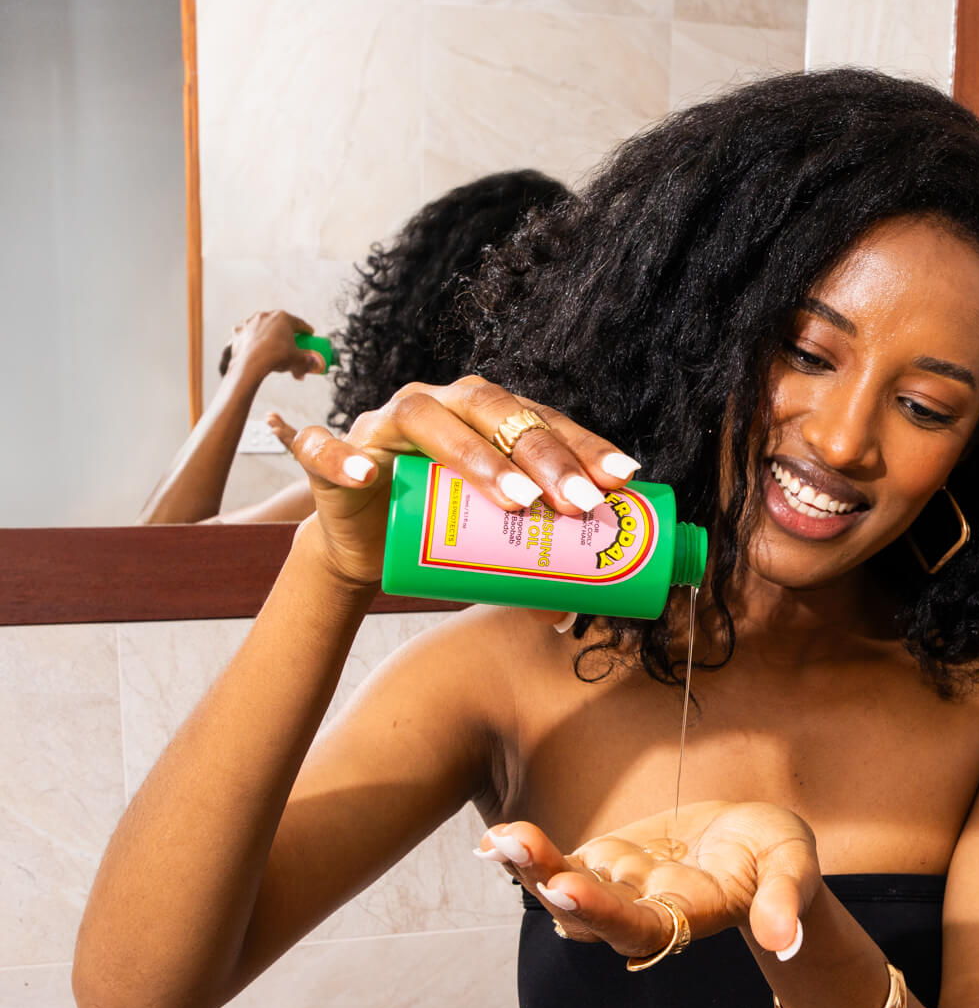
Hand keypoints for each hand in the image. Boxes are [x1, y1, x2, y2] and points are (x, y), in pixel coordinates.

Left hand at [218, 309, 323, 384]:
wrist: (251, 365)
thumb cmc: (275, 358)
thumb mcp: (298, 361)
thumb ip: (307, 363)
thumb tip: (313, 366)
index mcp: (284, 318)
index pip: (300, 324)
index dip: (307, 331)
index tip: (309, 336)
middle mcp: (266, 316)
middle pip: (280, 323)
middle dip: (286, 331)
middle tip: (291, 342)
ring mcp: (250, 322)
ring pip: (262, 325)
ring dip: (267, 332)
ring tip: (271, 344)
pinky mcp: (239, 331)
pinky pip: (246, 332)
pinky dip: (250, 337)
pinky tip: (253, 343)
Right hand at [277, 374, 640, 591]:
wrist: (368, 548)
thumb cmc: (439, 532)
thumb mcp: (493, 539)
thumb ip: (534, 556)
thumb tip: (586, 603)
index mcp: (484, 414)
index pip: (539, 417)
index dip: (581, 444)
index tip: (621, 478)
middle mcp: (438, 404)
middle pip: (492, 410)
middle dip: (542, 455)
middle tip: (578, 502)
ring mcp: (383, 424)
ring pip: (424, 418)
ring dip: (473, 456)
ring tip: (516, 501)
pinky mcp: (335, 456)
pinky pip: (327, 449)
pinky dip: (342, 460)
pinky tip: (366, 477)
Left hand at [474, 801, 819, 960]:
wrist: (754, 840)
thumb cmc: (777, 855)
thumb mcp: (793, 868)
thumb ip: (784, 903)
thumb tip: (785, 941)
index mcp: (688, 919)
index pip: (640, 927)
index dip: (603, 912)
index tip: (569, 888)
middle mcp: (644, 913)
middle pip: (587, 913)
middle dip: (549, 882)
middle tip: (515, 847)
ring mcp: (618, 888)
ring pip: (564, 890)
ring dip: (530, 868)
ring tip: (502, 837)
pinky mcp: (604, 863)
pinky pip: (559, 863)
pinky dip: (528, 854)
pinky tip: (496, 837)